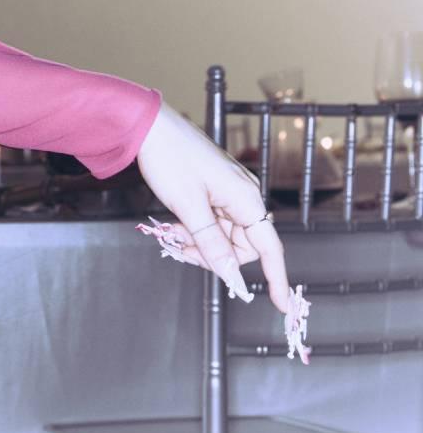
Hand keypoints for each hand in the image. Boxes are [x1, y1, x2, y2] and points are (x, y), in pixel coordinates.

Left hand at [135, 103, 293, 313]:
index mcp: (247, 199)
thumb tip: (231, 274)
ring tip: (173, 235)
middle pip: (242, 246)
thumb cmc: (171, 159)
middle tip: (182, 250)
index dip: (276, 278)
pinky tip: (176, 223)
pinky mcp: (216, 191)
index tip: (282, 305)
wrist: (151, 127)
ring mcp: (231, 193)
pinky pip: (213, 222)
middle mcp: (245, 196)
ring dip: (200, 242)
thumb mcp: (188, 207)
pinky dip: (196, 229)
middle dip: (214, 255)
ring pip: (224, 236)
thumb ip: (211, 242)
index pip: (269, 249)